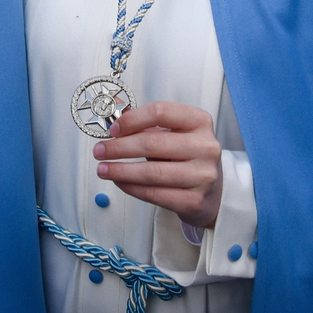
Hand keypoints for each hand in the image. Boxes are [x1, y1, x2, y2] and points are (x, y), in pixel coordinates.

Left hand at [93, 101, 222, 228]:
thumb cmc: (187, 157)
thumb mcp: (175, 135)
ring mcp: (202, 175)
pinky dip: (131, 187)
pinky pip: (154, 194)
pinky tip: (119, 182)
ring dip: (120, 170)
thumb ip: (149, 127)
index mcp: (199, 121)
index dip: (132, 119)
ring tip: (103, 169)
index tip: (113, 129)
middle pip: (153, 143)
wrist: (213, 192)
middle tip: (99, 151)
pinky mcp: (194, 200)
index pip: (161, 112)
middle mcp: (205, 146)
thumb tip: (115, 125)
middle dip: (119, 148)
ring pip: (152, 172)